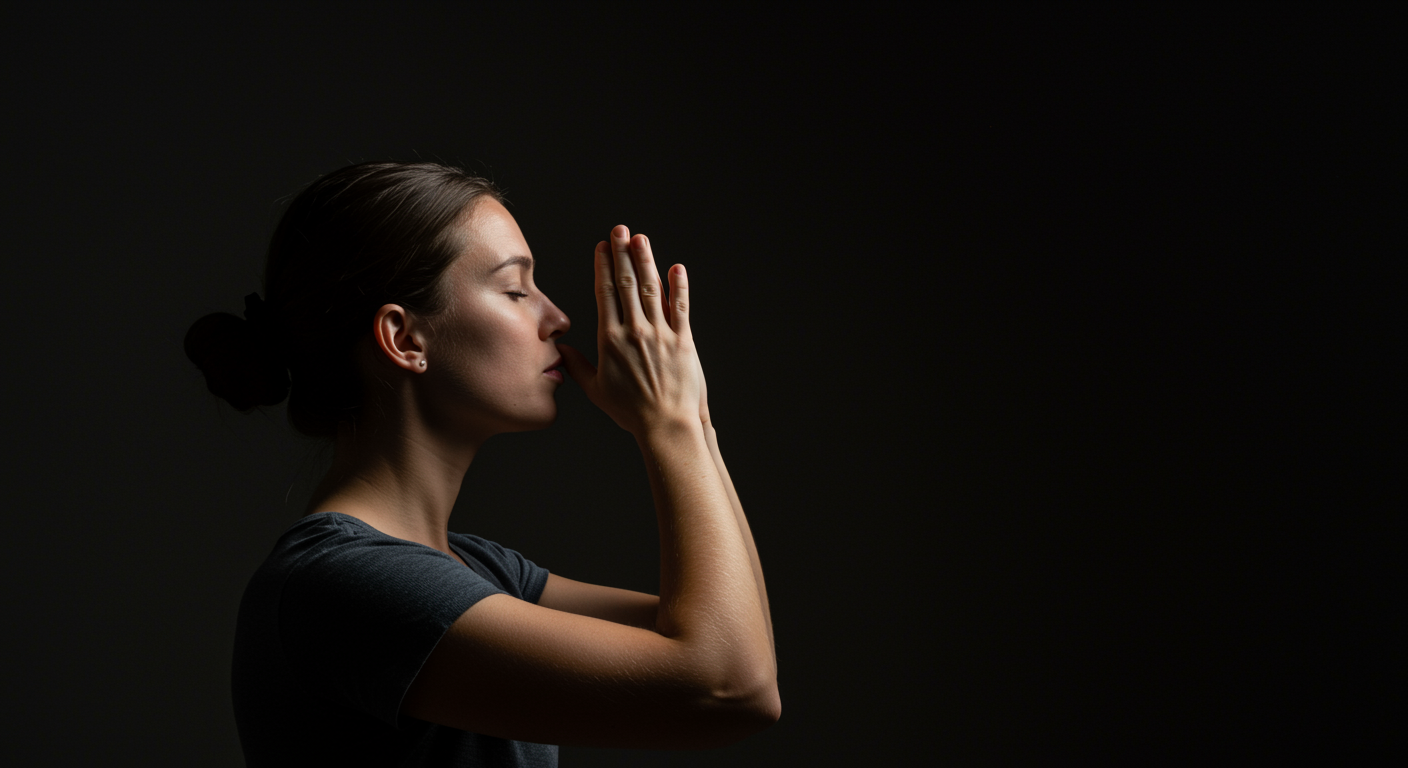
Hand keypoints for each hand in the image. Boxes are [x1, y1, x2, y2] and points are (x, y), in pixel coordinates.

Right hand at [557, 225, 703, 435]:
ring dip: (646, 261)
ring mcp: (661, 335)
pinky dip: (679, 286)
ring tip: (641, 239)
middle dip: (622, 254)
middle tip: (620, 230)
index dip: (604, 267)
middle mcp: (634, 332)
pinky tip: (676, 267)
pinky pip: (681, 308)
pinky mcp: (683, 342)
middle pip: (627, 284)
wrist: (665, 426)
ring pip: (652, 290)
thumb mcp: (596, 391)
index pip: (606, 294)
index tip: (602, 247)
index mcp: (610, 341)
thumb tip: (561, 351)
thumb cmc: (630, 412)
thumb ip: (578, 367)